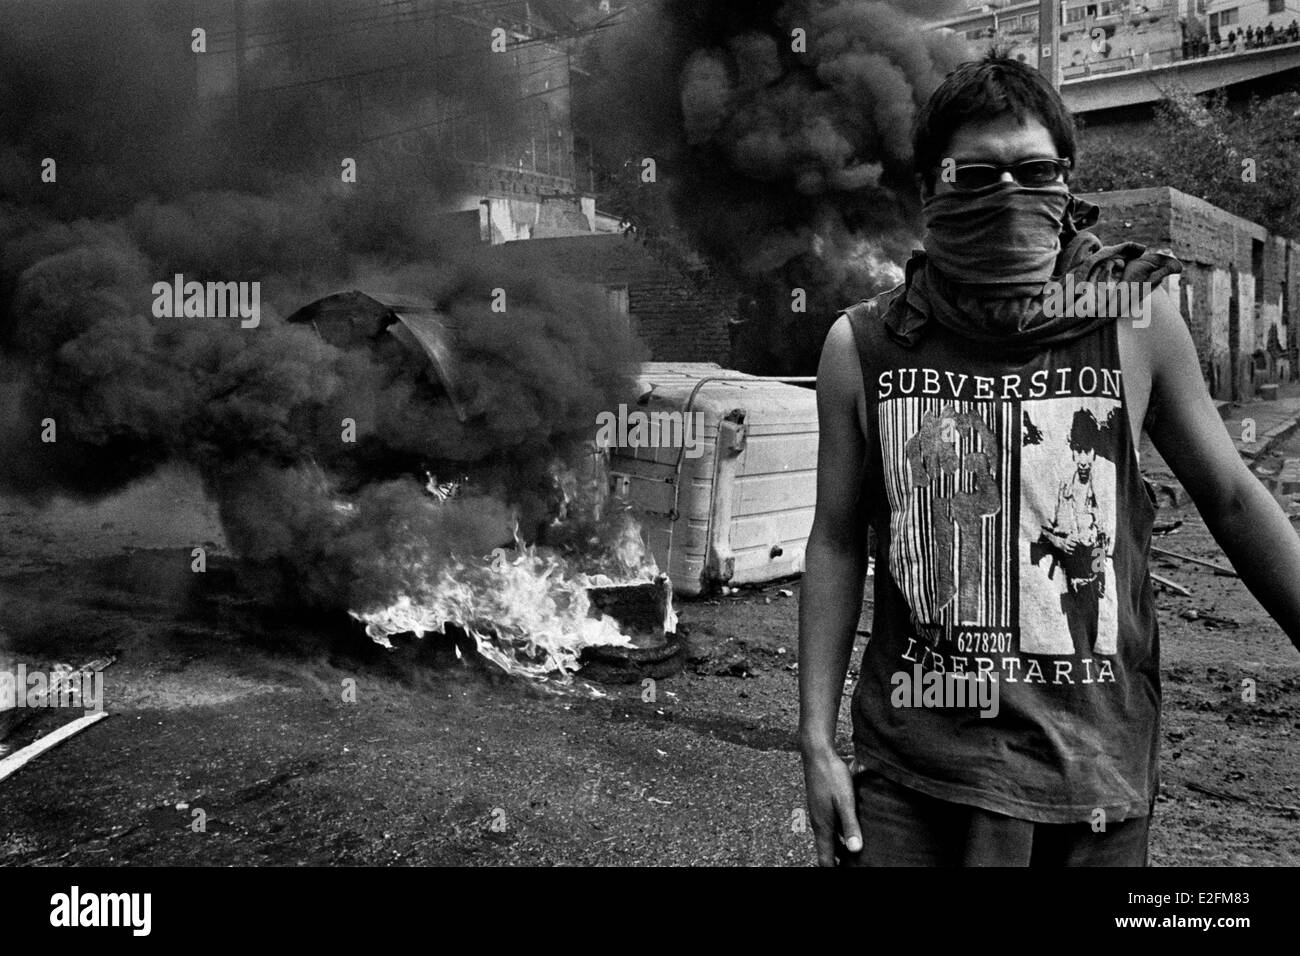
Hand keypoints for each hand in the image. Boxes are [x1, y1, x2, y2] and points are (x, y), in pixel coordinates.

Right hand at [801, 746, 862, 866]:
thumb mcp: (845, 802)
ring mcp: (819, 813)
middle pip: (828, 850)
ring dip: (841, 847)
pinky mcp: (822, 804)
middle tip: (856, 865)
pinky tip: (852, 828)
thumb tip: (856, 850)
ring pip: (830, 838)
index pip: (825, 859)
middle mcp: (819, 822)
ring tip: (857, 852)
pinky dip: (841, 833)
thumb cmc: (831, 776)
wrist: (817, 754)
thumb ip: (850, 826)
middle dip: (840, 861)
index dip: (833, 869)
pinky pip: (831, 826)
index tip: (847, 872)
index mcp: (823, 826)